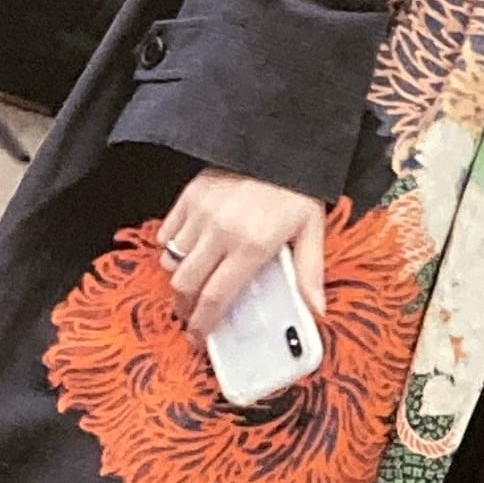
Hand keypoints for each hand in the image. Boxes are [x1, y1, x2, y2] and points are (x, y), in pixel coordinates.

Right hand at [159, 169, 328, 340]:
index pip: (216, 297)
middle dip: (185, 308)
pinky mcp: (189, 195)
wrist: (281, 143)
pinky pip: (167, 232)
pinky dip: (172, 248)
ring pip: (171, 260)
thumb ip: (310, 274)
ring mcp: (200, 212)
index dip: (203, 324)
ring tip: (193, 286)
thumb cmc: (298, 189)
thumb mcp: (312, 231)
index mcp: (251, 246)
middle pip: (185, 284)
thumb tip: (316, 312)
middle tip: (192, 318)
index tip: (199, 339)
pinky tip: (188, 253)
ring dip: (179, 279)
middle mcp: (219, 231)